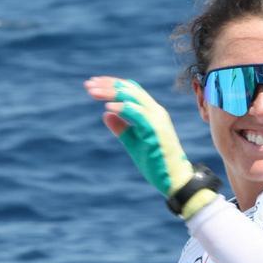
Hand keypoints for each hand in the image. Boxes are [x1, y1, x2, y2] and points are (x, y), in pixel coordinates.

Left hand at [84, 76, 215, 217]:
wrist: (175, 179)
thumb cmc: (157, 162)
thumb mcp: (134, 142)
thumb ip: (122, 128)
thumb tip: (106, 114)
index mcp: (152, 112)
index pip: (131, 89)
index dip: (112, 84)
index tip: (93, 84)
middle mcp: (156, 111)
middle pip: (130, 88)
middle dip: (107, 85)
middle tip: (87, 85)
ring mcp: (157, 119)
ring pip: (133, 96)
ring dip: (111, 92)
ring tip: (92, 92)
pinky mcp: (155, 130)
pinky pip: (137, 113)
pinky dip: (122, 107)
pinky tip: (107, 107)